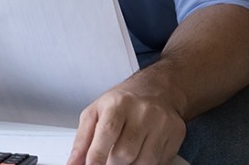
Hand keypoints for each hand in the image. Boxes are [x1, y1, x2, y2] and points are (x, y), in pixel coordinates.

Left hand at [67, 78, 185, 164]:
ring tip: (123, 155)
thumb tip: (73, 164)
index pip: (107, 133)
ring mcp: (162, 122)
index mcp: (118, 104)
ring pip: (143, 161)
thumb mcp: (95, 113)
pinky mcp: (176, 133)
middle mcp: (142, 111)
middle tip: (108, 159)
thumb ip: (82, 140)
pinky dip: (146, 163)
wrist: (155, 90)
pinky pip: (159, 160)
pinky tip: (141, 151)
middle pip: (125, 152)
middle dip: (112, 163)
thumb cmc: (121, 103)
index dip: (97, 156)